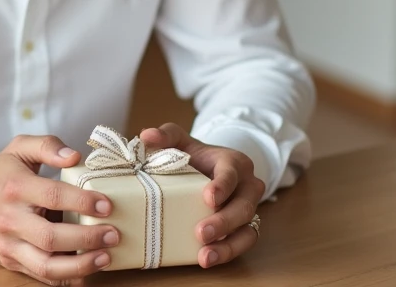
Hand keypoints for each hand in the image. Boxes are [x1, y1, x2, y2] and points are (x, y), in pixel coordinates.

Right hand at [0, 135, 119, 285]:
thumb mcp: (18, 148)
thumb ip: (47, 145)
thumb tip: (75, 156)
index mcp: (15, 188)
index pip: (52, 196)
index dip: (83, 202)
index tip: (107, 204)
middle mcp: (10, 220)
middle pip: (51, 237)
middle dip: (87, 239)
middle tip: (114, 234)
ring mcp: (10, 245)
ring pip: (46, 265)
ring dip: (80, 266)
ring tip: (106, 257)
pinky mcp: (12, 262)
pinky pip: (42, 277)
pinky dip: (67, 278)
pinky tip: (88, 270)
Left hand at [139, 122, 264, 268]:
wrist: (209, 169)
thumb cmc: (195, 155)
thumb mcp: (180, 140)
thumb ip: (165, 135)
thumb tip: (146, 136)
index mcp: (234, 163)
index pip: (232, 173)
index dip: (223, 185)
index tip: (209, 197)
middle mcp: (247, 186)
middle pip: (243, 206)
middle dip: (224, 222)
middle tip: (201, 233)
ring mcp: (248, 209)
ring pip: (247, 230)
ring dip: (228, 245)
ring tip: (205, 257)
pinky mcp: (244, 228)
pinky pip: (243, 243)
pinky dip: (228, 253)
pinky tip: (207, 259)